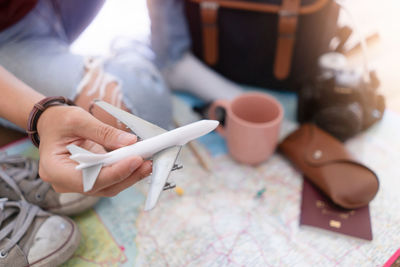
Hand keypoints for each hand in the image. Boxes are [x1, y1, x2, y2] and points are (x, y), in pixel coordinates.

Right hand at [36, 105, 151, 196]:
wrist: (51, 124)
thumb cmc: (59, 121)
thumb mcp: (78, 120)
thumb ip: (104, 132)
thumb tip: (130, 142)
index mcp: (54, 169)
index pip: (88, 179)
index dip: (114, 172)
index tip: (135, 160)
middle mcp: (65, 182)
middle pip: (101, 186)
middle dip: (127, 175)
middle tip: (147, 162)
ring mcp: (77, 183)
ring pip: (108, 186)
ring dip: (130, 175)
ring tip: (148, 163)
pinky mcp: (89, 179)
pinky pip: (109, 180)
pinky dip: (125, 172)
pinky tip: (139, 163)